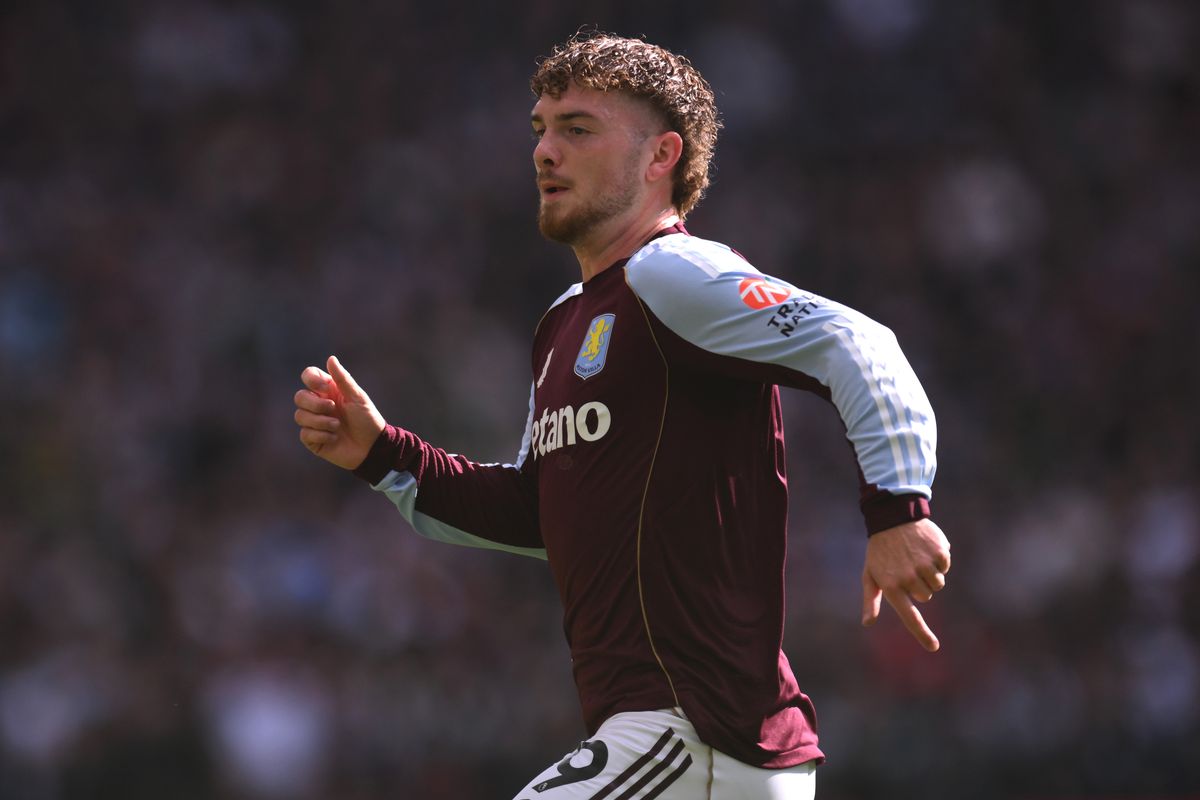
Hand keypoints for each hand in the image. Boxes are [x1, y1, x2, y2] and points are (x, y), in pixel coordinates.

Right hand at [294, 355, 385, 469]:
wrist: (372, 446)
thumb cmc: (367, 419)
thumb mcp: (357, 397)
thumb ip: (343, 379)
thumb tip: (331, 358)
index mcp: (328, 390)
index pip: (308, 376)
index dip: (312, 380)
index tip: (326, 387)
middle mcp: (318, 404)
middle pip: (299, 396)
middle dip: (315, 404)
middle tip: (333, 409)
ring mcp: (314, 422)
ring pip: (299, 415)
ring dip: (320, 421)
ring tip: (338, 426)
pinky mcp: (313, 439)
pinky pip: (305, 434)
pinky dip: (321, 435)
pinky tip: (334, 438)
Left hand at [861, 518, 950, 651]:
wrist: (893, 518)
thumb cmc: (879, 551)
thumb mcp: (870, 574)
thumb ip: (870, 600)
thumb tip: (867, 623)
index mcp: (891, 586)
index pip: (909, 616)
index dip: (922, 633)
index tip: (934, 647)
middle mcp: (908, 578)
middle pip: (926, 598)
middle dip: (920, 587)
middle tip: (907, 568)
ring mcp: (924, 566)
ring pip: (938, 584)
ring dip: (930, 574)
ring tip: (915, 558)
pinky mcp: (938, 553)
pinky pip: (945, 567)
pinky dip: (938, 560)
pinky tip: (925, 548)